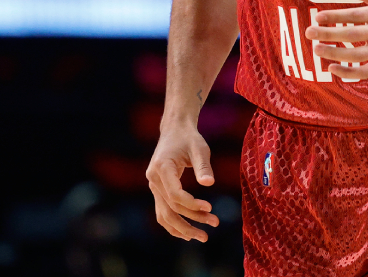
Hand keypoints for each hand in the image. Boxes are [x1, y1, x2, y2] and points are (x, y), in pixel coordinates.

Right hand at [145, 123, 218, 241]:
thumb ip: (203, 166)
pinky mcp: (157, 190)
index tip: (210, 207)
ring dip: (183, 228)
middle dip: (191, 221)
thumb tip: (209, 183)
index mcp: (162, 167)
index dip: (192, 204)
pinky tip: (188, 233)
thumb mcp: (199, 148)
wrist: (175, 130)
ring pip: (164, 215)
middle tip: (214, 225)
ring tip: (203, 236)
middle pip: (169, 209)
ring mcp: (153, 186)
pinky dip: (174, 224)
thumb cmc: (189, 138)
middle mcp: (153, 179)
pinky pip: (163, 212)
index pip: (174, 194)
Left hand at [304, 0, 367, 79]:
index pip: (356, 15)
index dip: (336, 16)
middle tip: (309, 32)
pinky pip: (365, 72)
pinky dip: (349, 73)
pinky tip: (333, 69)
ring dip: (335, 54)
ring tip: (317, 50)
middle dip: (329, 34)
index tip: (317, 16)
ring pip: (357, 55)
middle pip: (354, 35)